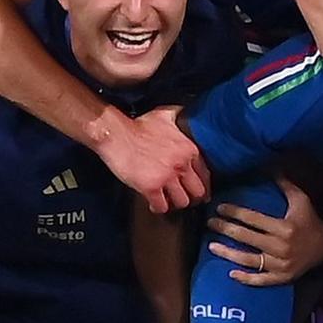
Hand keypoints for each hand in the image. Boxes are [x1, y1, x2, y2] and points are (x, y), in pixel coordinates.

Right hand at [92, 106, 208, 209]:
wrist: (116, 134)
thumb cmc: (138, 125)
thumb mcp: (165, 115)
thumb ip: (180, 117)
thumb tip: (187, 114)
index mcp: (188, 149)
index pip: (206, 174)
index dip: (203, 185)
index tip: (200, 192)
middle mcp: (182, 164)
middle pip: (198, 192)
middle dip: (191, 197)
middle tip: (183, 198)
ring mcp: (167, 177)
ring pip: (182, 202)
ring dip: (174, 203)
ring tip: (167, 200)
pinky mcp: (151, 187)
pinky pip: (162, 206)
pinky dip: (158, 207)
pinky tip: (153, 204)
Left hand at [209, 192, 322, 286]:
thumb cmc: (310, 222)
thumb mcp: (301, 200)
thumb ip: (285, 184)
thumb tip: (270, 167)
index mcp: (284, 227)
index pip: (253, 219)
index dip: (234, 212)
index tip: (219, 208)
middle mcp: (280, 246)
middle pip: (246, 238)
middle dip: (225, 229)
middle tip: (210, 223)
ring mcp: (280, 264)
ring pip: (249, 260)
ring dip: (228, 253)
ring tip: (211, 246)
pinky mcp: (282, 278)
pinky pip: (260, 280)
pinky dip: (246, 278)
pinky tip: (231, 273)